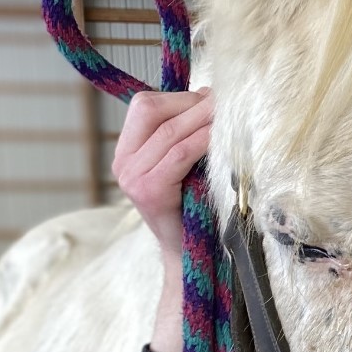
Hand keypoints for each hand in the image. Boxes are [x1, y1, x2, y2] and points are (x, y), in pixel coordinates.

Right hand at [113, 88, 212, 262]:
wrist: (192, 256)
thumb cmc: (195, 208)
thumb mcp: (187, 165)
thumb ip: (187, 134)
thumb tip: (208, 95)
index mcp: (127, 151)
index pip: (145, 106)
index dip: (181, 96)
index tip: (212, 97)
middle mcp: (122, 162)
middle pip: (151, 109)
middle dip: (192, 103)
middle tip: (225, 102)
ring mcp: (131, 177)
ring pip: (168, 130)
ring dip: (203, 118)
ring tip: (229, 115)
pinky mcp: (148, 191)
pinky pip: (179, 153)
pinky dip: (204, 140)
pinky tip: (223, 138)